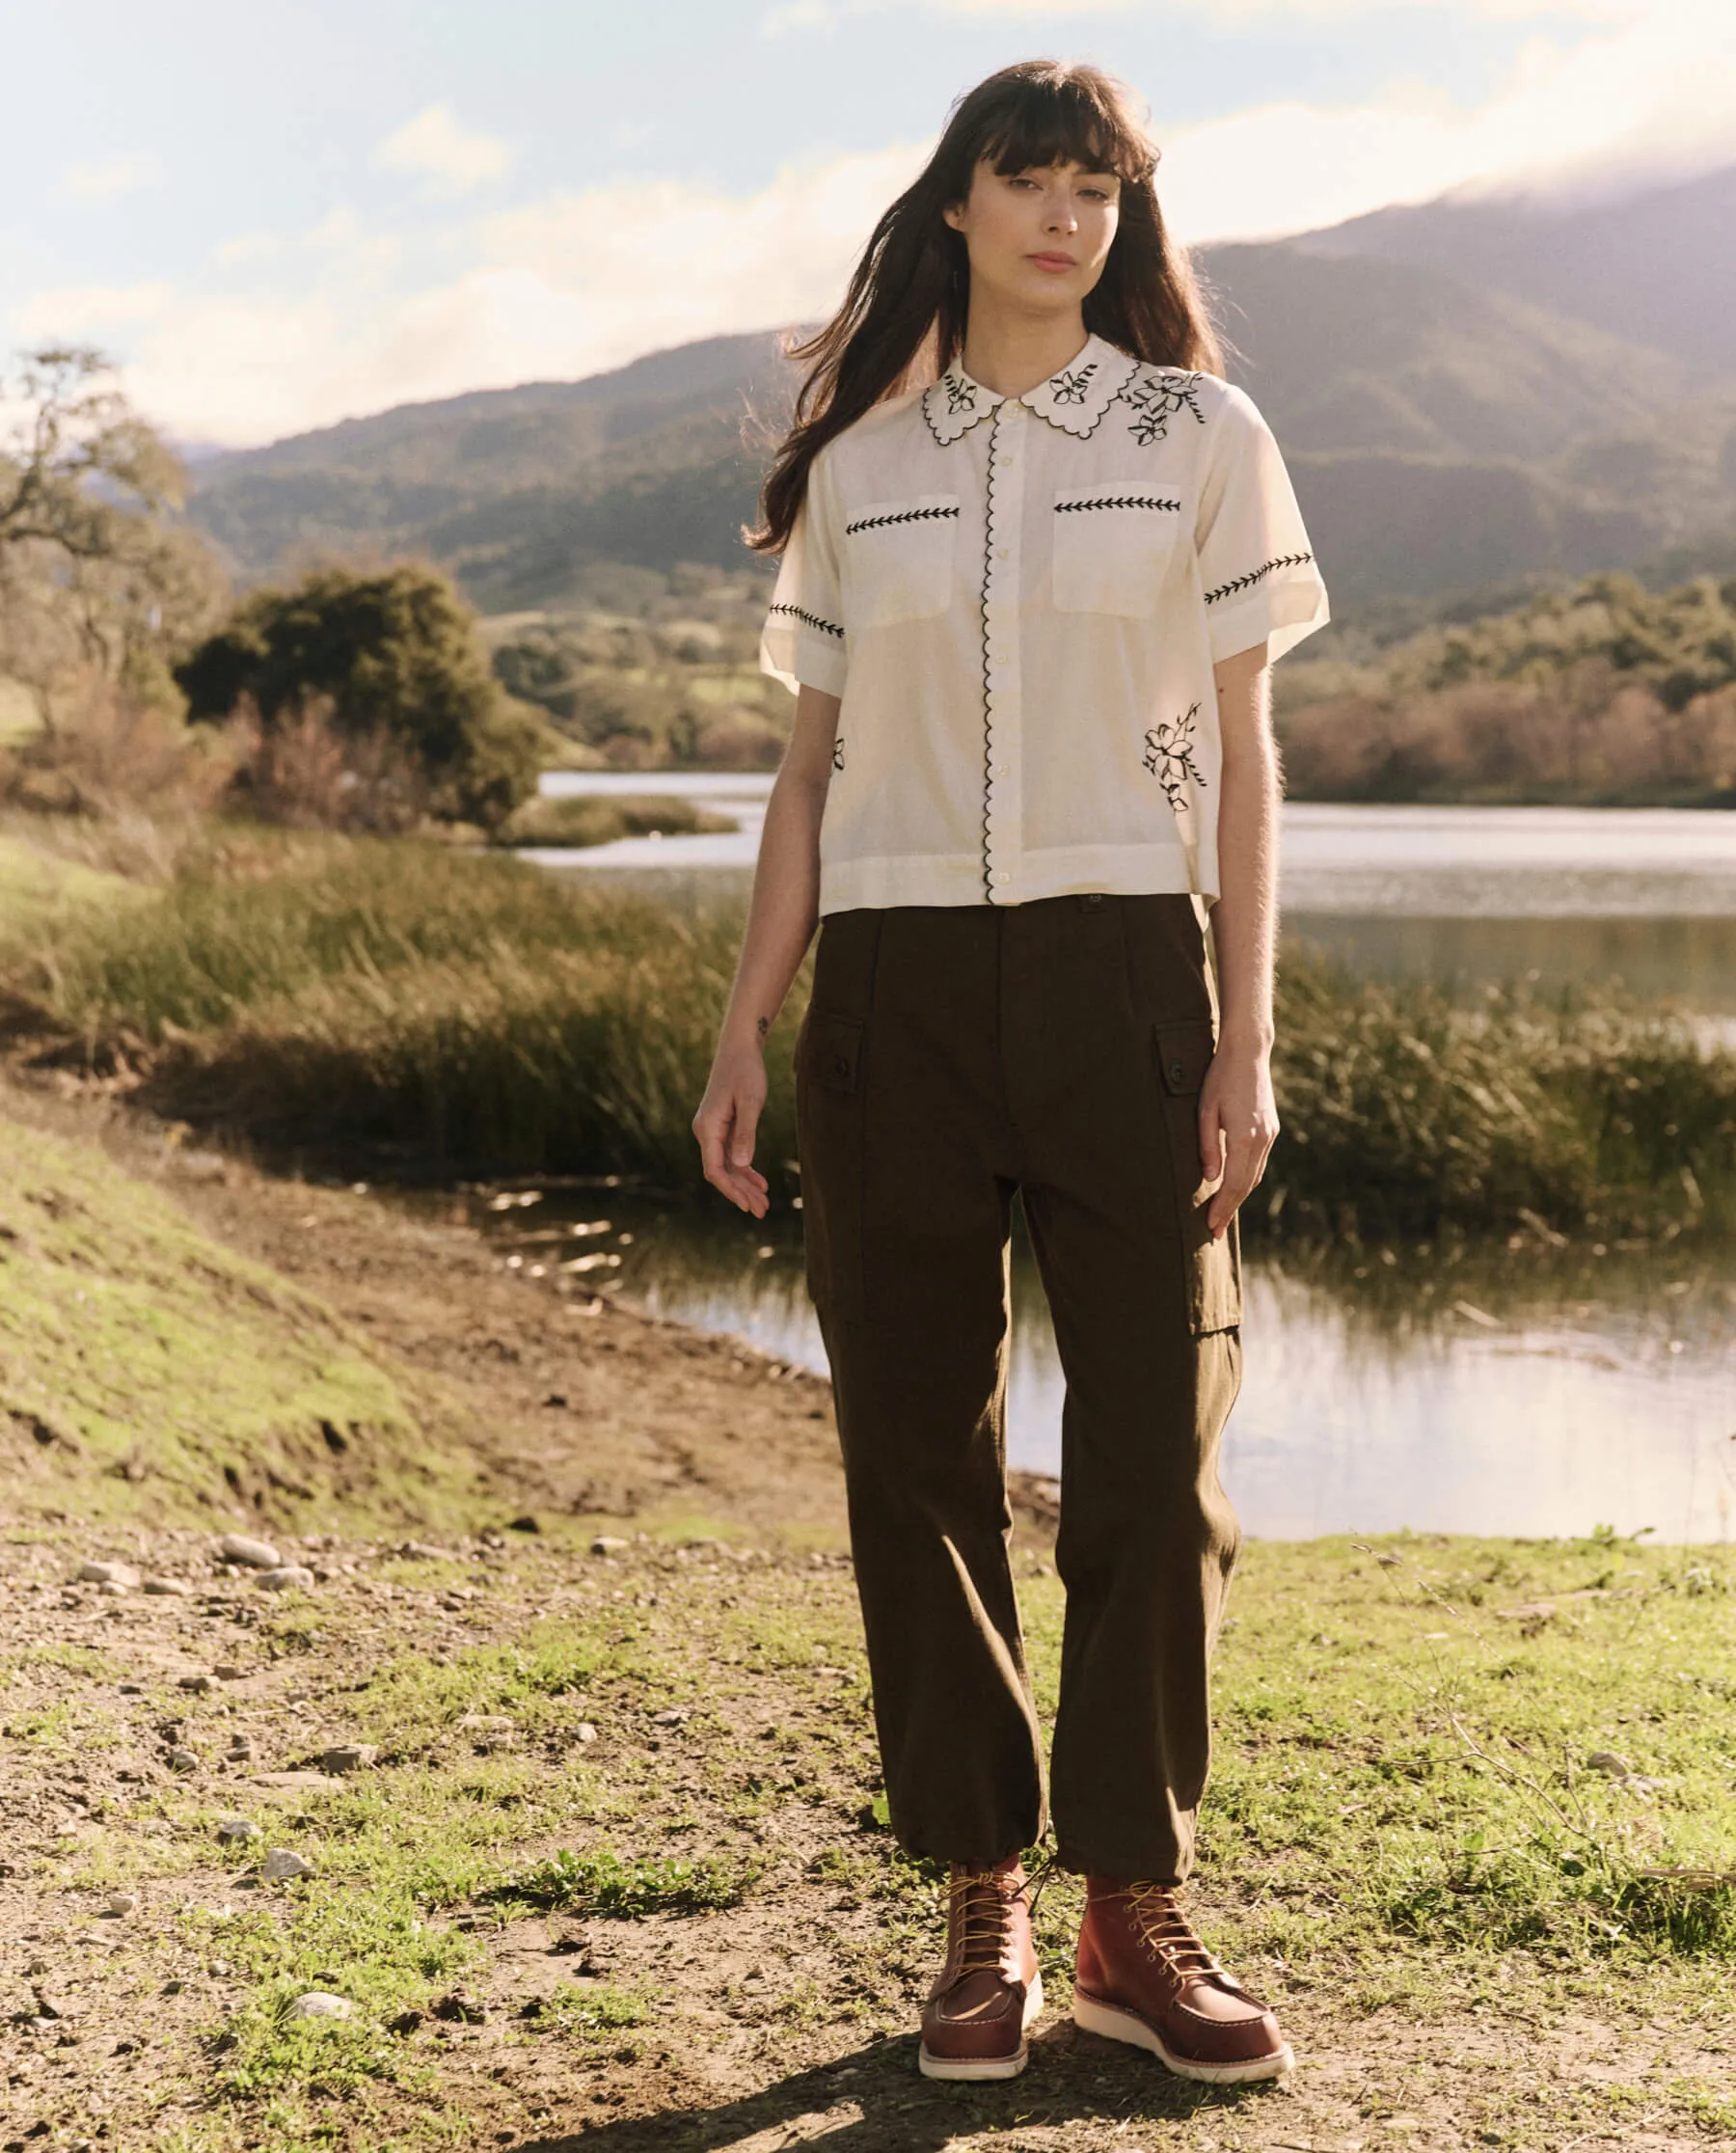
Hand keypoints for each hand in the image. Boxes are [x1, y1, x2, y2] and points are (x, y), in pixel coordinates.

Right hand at [693, 1037, 772, 1217]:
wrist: (739, 1047)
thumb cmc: (745, 1071)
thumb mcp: (750, 1102)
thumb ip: (746, 1133)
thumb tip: (742, 1164)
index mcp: (707, 1128)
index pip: (714, 1169)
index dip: (730, 1190)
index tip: (746, 1205)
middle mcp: (706, 1131)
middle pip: (721, 1171)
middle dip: (741, 1193)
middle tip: (762, 1212)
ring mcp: (713, 1130)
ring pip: (728, 1165)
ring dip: (745, 1184)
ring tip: (764, 1203)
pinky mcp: (723, 1126)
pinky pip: (732, 1154)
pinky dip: (746, 1169)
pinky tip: (760, 1182)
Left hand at [1198, 1037, 1278, 1238]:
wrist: (1248, 1053)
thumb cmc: (1219, 1078)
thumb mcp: (1205, 1111)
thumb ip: (1208, 1146)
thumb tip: (1211, 1179)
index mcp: (1244, 1137)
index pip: (1232, 1183)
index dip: (1222, 1207)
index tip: (1211, 1227)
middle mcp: (1262, 1139)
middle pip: (1246, 1185)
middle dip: (1230, 1209)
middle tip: (1214, 1231)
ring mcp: (1270, 1135)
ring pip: (1255, 1175)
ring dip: (1239, 1197)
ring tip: (1222, 1215)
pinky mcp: (1271, 1129)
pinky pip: (1259, 1162)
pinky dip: (1247, 1179)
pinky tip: (1235, 1187)